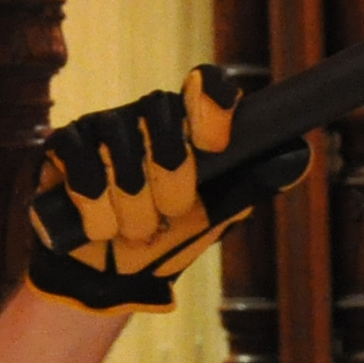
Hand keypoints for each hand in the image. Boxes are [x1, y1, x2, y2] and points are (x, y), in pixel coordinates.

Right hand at [27, 65, 309, 312]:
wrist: (109, 277)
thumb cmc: (165, 242)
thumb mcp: (214, 216)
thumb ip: (249, 183)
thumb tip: (300, 154)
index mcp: (190, 125)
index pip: (208, 85)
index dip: (212, 104)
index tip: (214, 143)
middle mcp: (147, 114)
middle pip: (165, 120)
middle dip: (170, 185)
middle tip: (168, 215)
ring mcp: (103, 125)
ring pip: (123, 154)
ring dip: (132, 211)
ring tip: (132, 231)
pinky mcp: (63, 144)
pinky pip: (84, 171)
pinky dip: (97, 213)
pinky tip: (99, 228)